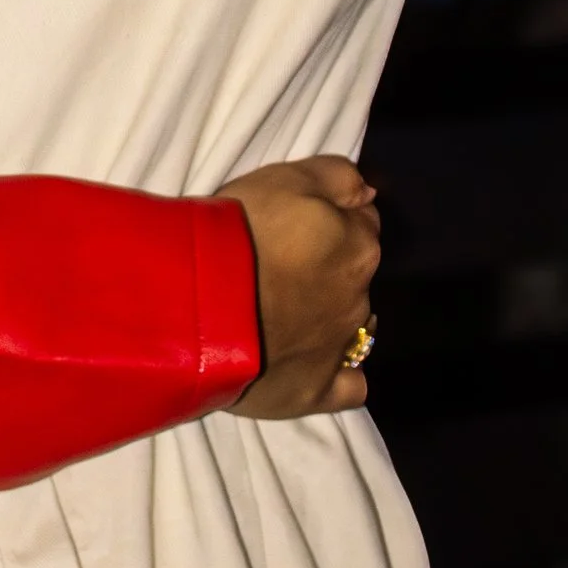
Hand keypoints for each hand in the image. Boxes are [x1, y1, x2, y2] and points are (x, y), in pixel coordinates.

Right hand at [217, 154, 380, 419]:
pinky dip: (338, 375)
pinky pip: (348, 387)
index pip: (360, 224)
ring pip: (352, 326)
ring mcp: (339, 348)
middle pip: (355, 276)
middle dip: (330, 270)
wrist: (199, 299)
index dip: (329, 221)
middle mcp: (360, 298)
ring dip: (329, 316)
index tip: (296, 223)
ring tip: (283, 311)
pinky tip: (314, 365)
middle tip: (281, 264)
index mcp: (358, 247)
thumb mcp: (288, 176)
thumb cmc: (240, 229)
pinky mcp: (315, 391)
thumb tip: (369, 193)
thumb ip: (338, 177)